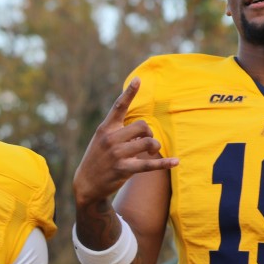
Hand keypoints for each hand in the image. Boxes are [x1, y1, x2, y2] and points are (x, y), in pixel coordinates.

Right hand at [72, 78, 178, 207]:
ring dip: (154, 147)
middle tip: (145, 140)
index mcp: (105, 128)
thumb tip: (145, 130)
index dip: (129, 93)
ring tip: (151, 151)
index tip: (138, 80)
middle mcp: (110, 139)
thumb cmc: (98, 158)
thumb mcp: (102, 140)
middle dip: (148, 133)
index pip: (118, 107)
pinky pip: (149, 164)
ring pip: (148, 143)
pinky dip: (164, 163)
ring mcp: (116, 154)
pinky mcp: (124, 169)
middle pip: (142, 126)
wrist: (86, 183)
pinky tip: (176, 161)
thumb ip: (119, 131)